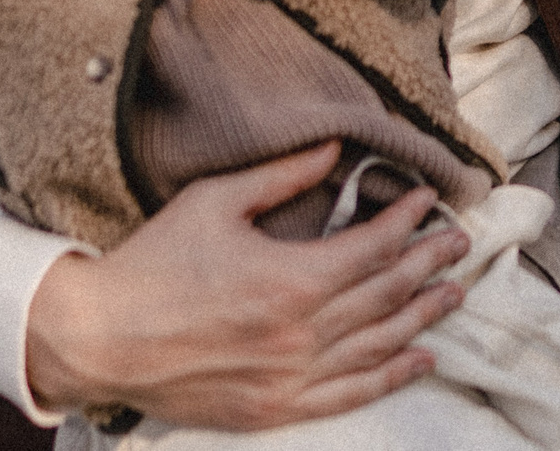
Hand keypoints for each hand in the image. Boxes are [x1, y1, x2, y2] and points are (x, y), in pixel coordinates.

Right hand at [25, 143, 470, 430]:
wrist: (99, 339)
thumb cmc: (154, 264)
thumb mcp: (215, 202)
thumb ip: (281, 176)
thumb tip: (334, 149)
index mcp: (291, 278)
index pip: (375, 247)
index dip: (408, 223)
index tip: (429, 201)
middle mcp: (301, 333)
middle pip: (387, 294)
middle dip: (430, 265)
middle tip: (460, 243)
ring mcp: (291, 377)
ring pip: (380, 345)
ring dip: (424, 316)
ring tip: (454, 293)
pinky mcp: (274, 409)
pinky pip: (350, 395)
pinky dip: (391, 376)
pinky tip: (420, 358)